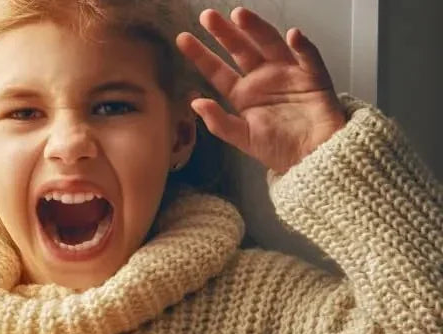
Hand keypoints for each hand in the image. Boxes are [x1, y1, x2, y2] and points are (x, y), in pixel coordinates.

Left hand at [176, 6, 346, 175]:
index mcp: (243, 94)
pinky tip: (292, 36)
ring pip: (269, 43)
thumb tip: (195, 103)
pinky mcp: (312, 75)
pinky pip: (308, 56)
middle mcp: (262, 78)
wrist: (311, 157)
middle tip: (207, 16)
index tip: (183, 39)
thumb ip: (219, 122)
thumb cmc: (277, 148)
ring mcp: (287, 72)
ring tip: (240, 15)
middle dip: (224, 33)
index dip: (201, 55)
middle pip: (240, 49)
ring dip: (256, 28)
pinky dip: (301, 46)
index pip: (218, 71)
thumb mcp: (242, 138)